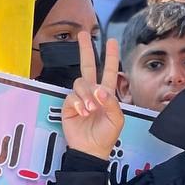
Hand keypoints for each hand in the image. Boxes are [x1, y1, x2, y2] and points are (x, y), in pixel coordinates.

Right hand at [60, 32, 122, 161]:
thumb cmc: (106, 135)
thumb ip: (111, 103)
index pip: (109, 70)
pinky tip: (82, 112)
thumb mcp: (117, 119)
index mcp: (107, 93)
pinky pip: (71, 96)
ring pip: (80, 82)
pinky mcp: (67, 105)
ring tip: (91, 109)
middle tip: (83, 34)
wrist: (91, 150)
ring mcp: (79, 97)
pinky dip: (77, 103)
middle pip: (88, 65)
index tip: (111, 41)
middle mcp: (92, 92)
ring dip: (86, 94)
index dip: (110, 56)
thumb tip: (99, 89)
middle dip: (86, 49)